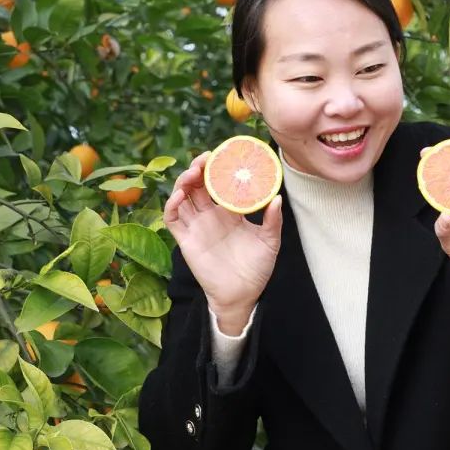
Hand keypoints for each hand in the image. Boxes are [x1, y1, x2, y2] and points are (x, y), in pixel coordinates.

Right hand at [163, 151, 283, 331]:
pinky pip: (173, 219)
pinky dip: (172, 205)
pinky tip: (180, 195)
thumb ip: (273, 220)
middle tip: (205, 158)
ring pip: (183, 197)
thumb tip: (277, 198)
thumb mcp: (270, 241)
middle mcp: (211, 215)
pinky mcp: (186, 240)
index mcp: (230, 211)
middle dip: (198, 168)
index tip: (223, 154)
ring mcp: (197, 226)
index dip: (217, 168)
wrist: (243, 295)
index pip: (219, 183)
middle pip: (198, 184)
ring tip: (193, 173)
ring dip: (184, 182)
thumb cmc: (257, 268)